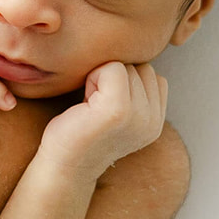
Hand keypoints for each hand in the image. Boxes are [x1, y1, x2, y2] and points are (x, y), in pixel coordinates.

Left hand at [40, 61, 167, 178]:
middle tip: (93, 105)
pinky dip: (94, 77)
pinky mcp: (118, 110)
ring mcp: (139, 116)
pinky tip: (84, 102)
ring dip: (102, 77)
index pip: (152, 75)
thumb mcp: (117, 113)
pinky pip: (113, 68)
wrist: (62, 167)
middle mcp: (153, 121)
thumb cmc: (79, 134)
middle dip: (113, 77)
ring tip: (90, 105)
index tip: (102, 104)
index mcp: (156, 122)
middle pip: (141, 67)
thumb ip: (134, 92)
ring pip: (128, 66)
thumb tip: (133, 51)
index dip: (123, 81)